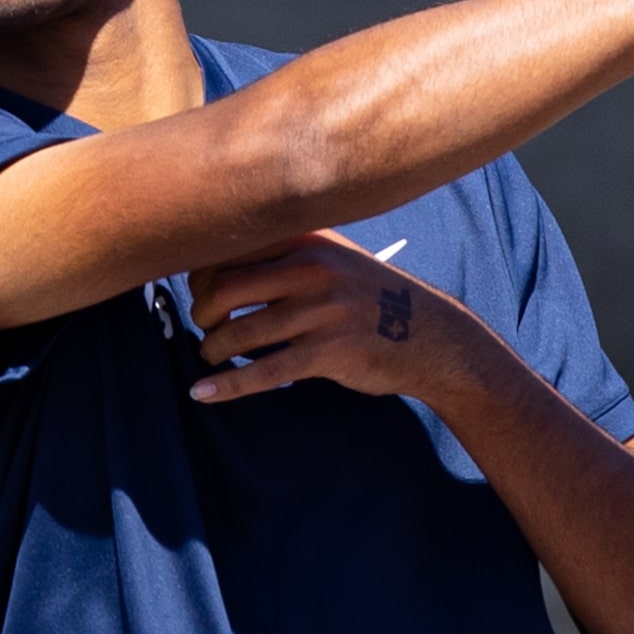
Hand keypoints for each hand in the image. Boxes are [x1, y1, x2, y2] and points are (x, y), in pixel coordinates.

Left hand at [184, 232, 488, 405]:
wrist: (432, 336)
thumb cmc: (372, 300)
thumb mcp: (336, 258)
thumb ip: (287, 254)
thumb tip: (217, 266)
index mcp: (308, 240)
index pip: (230, 249)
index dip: (201, 275)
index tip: (201, 293)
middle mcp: (313, 269)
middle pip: (224, 287)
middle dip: (203, 312)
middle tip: (206, 326)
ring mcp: (323, 310)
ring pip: (239, 331)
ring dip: (212, 348)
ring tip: (212, 355)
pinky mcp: (329, 351)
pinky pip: (264, 371)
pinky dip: (227, 385)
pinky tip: (202, 393)